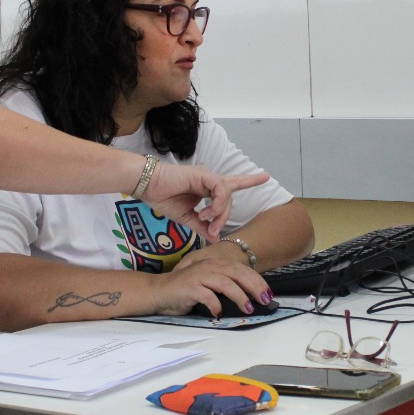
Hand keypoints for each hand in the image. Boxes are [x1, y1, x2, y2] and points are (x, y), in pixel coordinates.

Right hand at [144, 164, 269, 238]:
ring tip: (206, 221)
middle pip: (229, 200)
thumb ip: (202, 226)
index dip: (249, 180)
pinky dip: (217, 203)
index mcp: (206, 189)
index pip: (232, 185)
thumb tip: (214, 238)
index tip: (266, 176)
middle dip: (224, 218)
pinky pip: (220, 189)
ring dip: (220, 213)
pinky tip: (206, 212)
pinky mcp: (203, 175)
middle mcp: (210, 181)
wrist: (147, 187)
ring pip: (226, 195)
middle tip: (212, 230)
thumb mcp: (187, 218)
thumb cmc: (163, 198)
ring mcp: (207, 177)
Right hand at [154, 250, 272, 317]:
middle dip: (254, 286)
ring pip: (225, 283)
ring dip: (239, 296)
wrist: (159, 291)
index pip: (242, 270)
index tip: (268, 294)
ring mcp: (199, 276)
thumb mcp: (210, 285)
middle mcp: (209, 267)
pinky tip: (219, 313)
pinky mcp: (189, 288)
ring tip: (247, 308)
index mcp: (216, 265)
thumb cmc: (187, 290)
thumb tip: (249, 299)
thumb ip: (226, 287)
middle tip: (264, 300)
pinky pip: (207, 296)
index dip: (258, 281)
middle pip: (237, 273)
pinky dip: (215, 305)